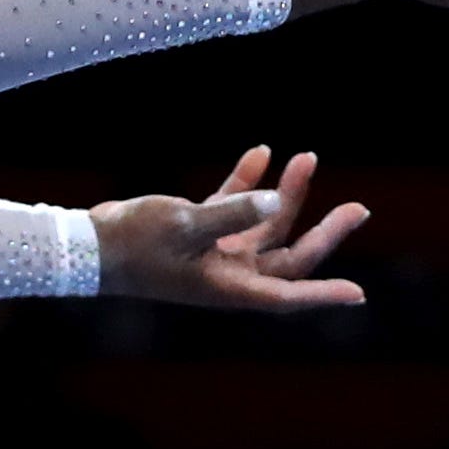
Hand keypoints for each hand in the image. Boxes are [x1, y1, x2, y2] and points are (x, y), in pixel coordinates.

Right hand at [91, 145, 368, 312]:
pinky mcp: (198, 233)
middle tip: (359, 209)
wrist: (88, 245)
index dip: (324, 294)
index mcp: (230, 285)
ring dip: (285, 195)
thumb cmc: (134, 242)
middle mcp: (230, 274)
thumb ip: (232, 211)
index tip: (358, 295)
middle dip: (324, 231)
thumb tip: (272, 199)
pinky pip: (234, 208)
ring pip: (266, 227)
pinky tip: (261, 153)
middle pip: (291, 257)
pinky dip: (246, 184)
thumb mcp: (185, 223)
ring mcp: (215, 254)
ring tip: (304, 158)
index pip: (289, 294)